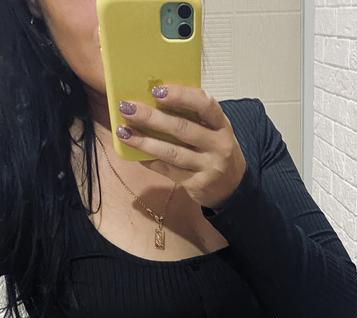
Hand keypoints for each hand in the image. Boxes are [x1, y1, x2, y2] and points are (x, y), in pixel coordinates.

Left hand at [117, 84, 247, 210]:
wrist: (233, 187)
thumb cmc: (216, 150)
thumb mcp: (215, 131)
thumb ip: (194, 117)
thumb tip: (155, 100)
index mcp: (222, 125)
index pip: (205, 105)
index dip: (181, 96)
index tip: (156, 91)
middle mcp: (218, 146)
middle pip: (183, 129)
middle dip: (152, 118)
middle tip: (127, 108)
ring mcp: (208, 167)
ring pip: (172, 152)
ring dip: (144, 141)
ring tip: (124, 132)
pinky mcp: (196, 184)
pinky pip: (168, 171)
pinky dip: (150, 161)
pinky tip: (135, 153)